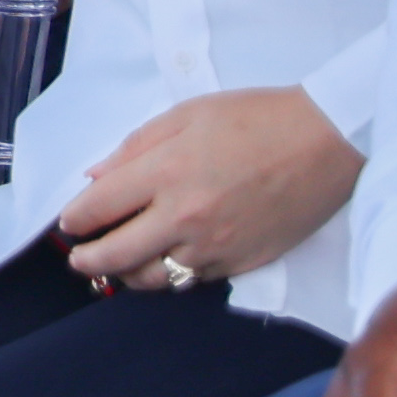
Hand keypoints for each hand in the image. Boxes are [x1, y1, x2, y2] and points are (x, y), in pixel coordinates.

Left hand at [56, 86, 363, 289]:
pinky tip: (165, 263)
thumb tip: (96, 177)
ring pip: (154, 278)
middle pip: (116, 255)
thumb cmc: (258, 118)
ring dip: (127, 275)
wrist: (328, 141)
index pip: (98, 208)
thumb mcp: (187, 115)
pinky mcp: (243, 262)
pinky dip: (172, 275)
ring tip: (116, 267)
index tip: (69, 221)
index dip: (75, 218)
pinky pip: (193, 281)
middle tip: (78, 257)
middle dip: (87, 259)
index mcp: (166, 172)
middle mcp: (185, 216)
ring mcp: (215, 245)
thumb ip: (135, 147)